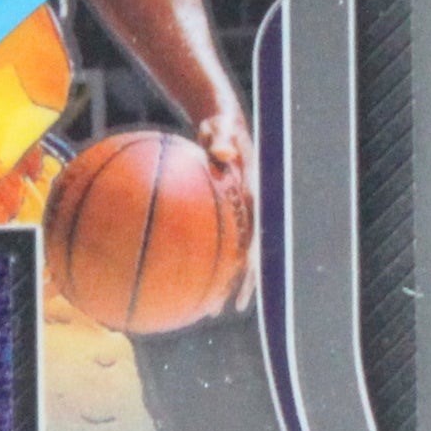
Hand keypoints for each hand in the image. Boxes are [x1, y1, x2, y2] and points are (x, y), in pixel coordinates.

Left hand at [196, 106, 256, 310]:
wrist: (222, 121)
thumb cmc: (219, 125)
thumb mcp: (221, 127)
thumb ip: (222, 140)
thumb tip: (222, 153)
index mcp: (254, 198)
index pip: (256, 239)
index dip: (251, 266)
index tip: (244, 286)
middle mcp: (248, 212)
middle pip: (245, 257)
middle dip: (235, 284)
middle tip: (220, 308)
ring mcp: (235, 214)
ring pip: (228, 255)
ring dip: (218, 279)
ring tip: (202, 307)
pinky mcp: (221, 212)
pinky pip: (208, 240)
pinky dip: (196, 257)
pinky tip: (174, 272)